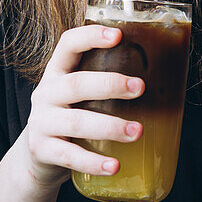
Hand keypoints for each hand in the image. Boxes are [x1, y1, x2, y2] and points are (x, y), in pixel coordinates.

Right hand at [14, 24, 144, 191]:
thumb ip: (104, 84)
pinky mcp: (41, 150)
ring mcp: (41, 122)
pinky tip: (115, 166)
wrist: (36, 157)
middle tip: (140, 87)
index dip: (90, 36)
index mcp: (57, 72)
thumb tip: (165, 77)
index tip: (118, 35)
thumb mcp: (79, 95)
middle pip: (76, 84)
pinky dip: (93, 162)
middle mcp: (46, 93)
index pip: (68, 44)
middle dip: (110, 84)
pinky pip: (69, 156)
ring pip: (76, 122)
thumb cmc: (72, 116)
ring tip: (137, 132)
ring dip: (110, 127)